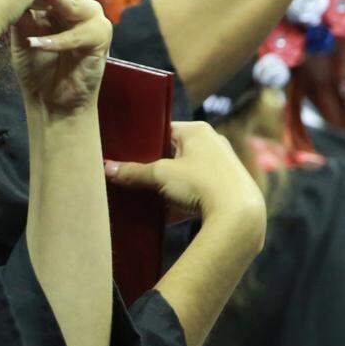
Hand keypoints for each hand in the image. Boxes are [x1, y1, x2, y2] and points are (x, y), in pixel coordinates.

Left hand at [10, 0, 110, 117]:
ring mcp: (93, 20)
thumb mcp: (23, 32)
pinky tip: (35, 42)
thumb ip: (22, 9)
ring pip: (75, 4)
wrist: (50, 101)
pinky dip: (54, 41)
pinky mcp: (100, 40)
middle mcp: (81, 5)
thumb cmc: (35, 65)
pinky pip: (76, 36)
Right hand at [104, 122, 266, 228]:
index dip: (143, 142)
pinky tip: (167, 213)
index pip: (163, 129)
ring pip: (185, 172)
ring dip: (168, 185)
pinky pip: (197, 190)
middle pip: (173, 152)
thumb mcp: (160, 176)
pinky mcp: (227, 187)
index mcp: (197, 130)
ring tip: (149, 196)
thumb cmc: (200, 184)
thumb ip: (132, 172)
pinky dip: (182, 199)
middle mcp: (213, 142)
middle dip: (155, 167)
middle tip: (135, 176)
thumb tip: (106, 169)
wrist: (238, 215)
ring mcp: (222, 165)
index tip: (126, 153)